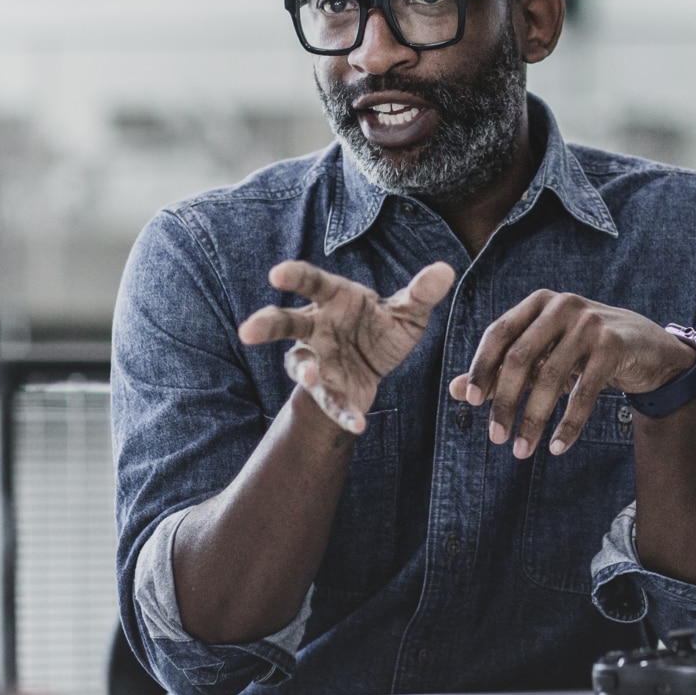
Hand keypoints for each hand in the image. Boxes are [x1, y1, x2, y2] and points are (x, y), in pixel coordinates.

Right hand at [238, 260, 456, 433]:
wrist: (375, 367)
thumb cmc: (381, 328)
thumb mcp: (407, 312)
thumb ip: (423, 293)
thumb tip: (446, 270)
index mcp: (332, 298)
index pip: (311, 282)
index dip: (294, 277)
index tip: (276, 274)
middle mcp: (315, 327)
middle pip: (285, 323)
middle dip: (266, 325)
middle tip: (248, 330)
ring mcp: (316, 360)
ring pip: (299, 365)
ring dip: (302, 373)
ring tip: (307, 378)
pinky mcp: (328, 391)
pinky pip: (331, 402)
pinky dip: (342, 413)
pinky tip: (357, 424)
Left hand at [450, 291, 695, 457]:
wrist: (648, 347)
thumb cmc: (586, 350)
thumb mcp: (545, 353)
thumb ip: (504, 368)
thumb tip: (456, 392)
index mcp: (539, 303)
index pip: (499, 333)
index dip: (481, 366)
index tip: (470, 401)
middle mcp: (562, 307)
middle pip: (521, 357)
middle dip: (505, 401)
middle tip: (495, 438)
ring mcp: (590, 324)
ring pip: (551, 378)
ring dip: (533, 419)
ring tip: (521, 450)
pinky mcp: (614, 346)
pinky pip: (584, 391)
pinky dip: (569, 423)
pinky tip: (557, 446)